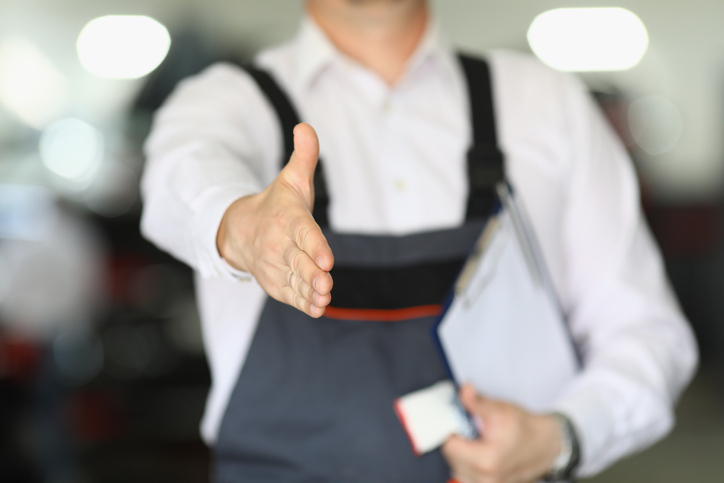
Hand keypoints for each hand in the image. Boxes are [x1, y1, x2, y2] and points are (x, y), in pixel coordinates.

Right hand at [216, 123, 333, 317]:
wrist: (240, 232)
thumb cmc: (277, 205)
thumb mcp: (291, 179)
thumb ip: (304, 156)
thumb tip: (306, 127)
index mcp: (287, 219)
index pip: (303, 233)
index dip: (315, 247)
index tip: (327, 259)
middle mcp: (278, 244)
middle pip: (298, 261)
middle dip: (312, 274)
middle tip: (326, 283)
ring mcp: (275, 266)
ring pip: (295, 281)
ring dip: (309, 291)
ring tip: (323, 297)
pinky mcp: (276, 284)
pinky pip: (289, 295)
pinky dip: (302, 303)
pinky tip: (317, 308)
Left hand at [442, 385, 560, 482]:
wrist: (543, 445)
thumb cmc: (523, 428)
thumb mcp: (500, 410)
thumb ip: (477, 403)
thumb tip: (464, 391)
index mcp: (485, 461)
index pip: (448, 446)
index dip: (451, 429)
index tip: (459, 421)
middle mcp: (484, 478)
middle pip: (450, 456)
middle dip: (457, 439)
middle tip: (471, 428)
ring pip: (456, 464)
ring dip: (461, 450)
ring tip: (478, 439)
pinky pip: (465, 472)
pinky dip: (468, 460)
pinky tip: (480, 449)